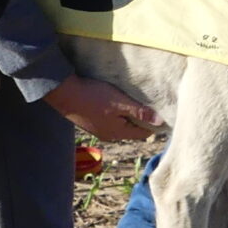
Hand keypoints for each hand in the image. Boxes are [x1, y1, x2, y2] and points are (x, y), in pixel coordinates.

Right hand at [45, 75, 160, 141]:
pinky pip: (110, 120)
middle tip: (151, 104)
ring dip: (128, 115)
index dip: (154, 123)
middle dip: (142, 119)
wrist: (64, 93)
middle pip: (132, 129)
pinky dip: (116, 114)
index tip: (163, 111)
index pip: (144, 133)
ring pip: (121, 125)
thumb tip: (159, 122)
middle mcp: (109, 135)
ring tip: (135, 102)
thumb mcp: (120, 103)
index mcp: (118, 133)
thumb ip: (140, 112)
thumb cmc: (94, 97)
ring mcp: (98, 130)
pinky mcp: (90, 122)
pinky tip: (117, 103)